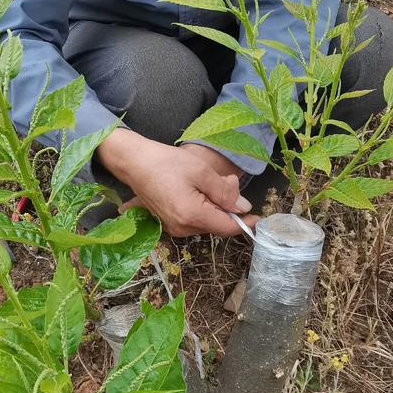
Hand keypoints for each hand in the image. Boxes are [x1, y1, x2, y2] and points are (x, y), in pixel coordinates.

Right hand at [97, 129, 256, 236]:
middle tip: (228, 182)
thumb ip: (224, 192)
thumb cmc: (166, 163)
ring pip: (207, 222)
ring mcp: (174, 228)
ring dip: (215, 206)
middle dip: (228, 208)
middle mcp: (182, 228)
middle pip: (217, 225)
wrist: (134, 163)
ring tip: (209, 182)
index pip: (226, 228)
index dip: (244, 224)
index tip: (258, 217)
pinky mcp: (169, 223)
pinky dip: (203, 207)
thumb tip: (243, 208)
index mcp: (192, 215)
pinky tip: (199, 189)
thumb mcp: (201, 172)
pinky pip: (195, 220)